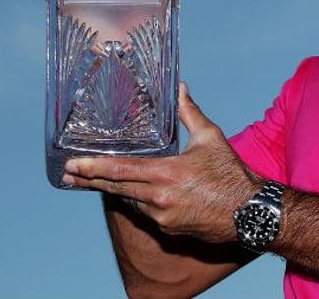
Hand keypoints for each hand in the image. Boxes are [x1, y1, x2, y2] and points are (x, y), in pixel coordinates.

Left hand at [62, 83, 259, 242]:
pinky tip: (140, 194)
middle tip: (68, 176)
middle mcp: (159, 198)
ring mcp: (163, 217)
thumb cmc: (232, 174)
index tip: (72, 165)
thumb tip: (180, 87)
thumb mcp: (210, 138)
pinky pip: (148, 214)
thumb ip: (189, 112)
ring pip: (132, 201)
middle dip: (89, 181)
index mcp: (166, 173)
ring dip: (119, 190)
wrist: (251, 213)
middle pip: (115, 188)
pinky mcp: (170, 230)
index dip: (92, 168)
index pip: (119, 170)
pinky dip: (142, 202)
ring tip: (98, 181)